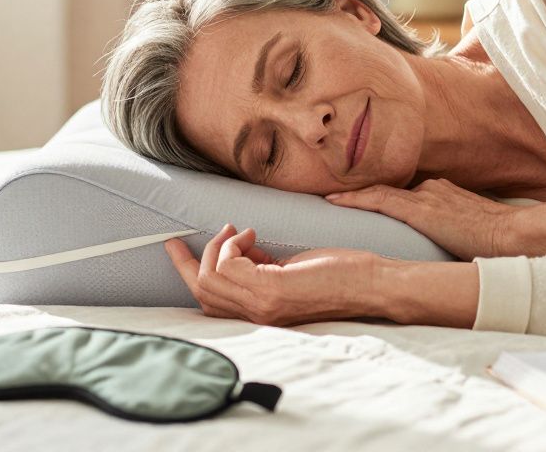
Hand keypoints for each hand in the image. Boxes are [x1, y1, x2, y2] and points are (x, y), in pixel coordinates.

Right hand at [163, 223, 382, 325]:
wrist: (371, 284)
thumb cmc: (338, 275)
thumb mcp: (289, 272)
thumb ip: (261, 267)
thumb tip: (241, 250)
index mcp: (259, 314)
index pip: (208, 302)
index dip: (187, 271)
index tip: (174, 245)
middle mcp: (256, 316)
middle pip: (201, 290)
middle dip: (196, 256)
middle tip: (219, 229)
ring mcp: (262, 306)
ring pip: (210, 276)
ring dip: (221, 244)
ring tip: (243, 231)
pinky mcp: (272, 289)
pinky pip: (229, 263)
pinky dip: (234, 243)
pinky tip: (254, 235)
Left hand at [324, 179, 520, 260]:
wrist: (511, 235)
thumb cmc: (496, 241)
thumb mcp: (468, 233)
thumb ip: (449, 235)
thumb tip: (438, 253)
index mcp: (440, 195)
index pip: (401, 195)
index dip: (376, 198)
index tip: (356, 202)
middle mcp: (430, 189)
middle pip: (387, 191)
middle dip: (359, 195)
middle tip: (331, 199)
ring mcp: (425, 197)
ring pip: (378, 192)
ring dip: (351, 196)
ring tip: (325, 199)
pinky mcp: (420, 209)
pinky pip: (379, 199)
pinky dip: (355, 199)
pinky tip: (334, 201)